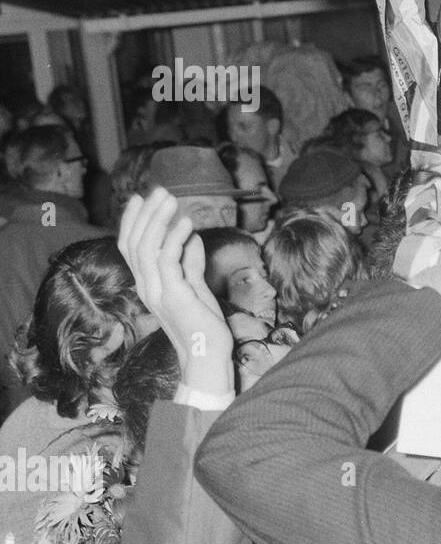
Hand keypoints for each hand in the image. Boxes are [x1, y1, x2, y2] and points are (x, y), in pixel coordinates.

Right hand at [119, 189, 233, 394]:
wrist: (207, 353)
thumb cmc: (203, 324)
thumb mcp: (196, 287)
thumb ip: (190, 264)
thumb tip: (191, 238)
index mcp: (148, 284)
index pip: (130, 248)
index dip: (132, 222)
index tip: (139, 198)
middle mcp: (146, 287)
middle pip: (135, 243)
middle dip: (146, 214)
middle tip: (159, 190)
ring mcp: (157, 292)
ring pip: (147, 247)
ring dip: (159, 220)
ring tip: (171, 199)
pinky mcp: (173, 295)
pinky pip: (168, 260)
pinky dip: (176, 238)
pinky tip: (187, 222)